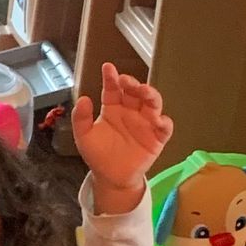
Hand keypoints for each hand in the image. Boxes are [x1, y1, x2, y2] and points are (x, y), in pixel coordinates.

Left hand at [70, 61, 170, 196]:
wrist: (110, 178)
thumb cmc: (98, 154)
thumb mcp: (83, 137)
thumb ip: (81, 118)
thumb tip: (83, 99)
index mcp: (112, 108)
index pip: (113, 89)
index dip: (111, 78)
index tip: (108, 68)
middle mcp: (130, 111)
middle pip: (135, 92)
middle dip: (132, 83)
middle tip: (126, 81)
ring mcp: (145, 123)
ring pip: (152, 104)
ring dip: (150, 95)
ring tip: (144, 91)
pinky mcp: (156, 138)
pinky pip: (165, 128)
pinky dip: (164, 122)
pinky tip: (159, 120)